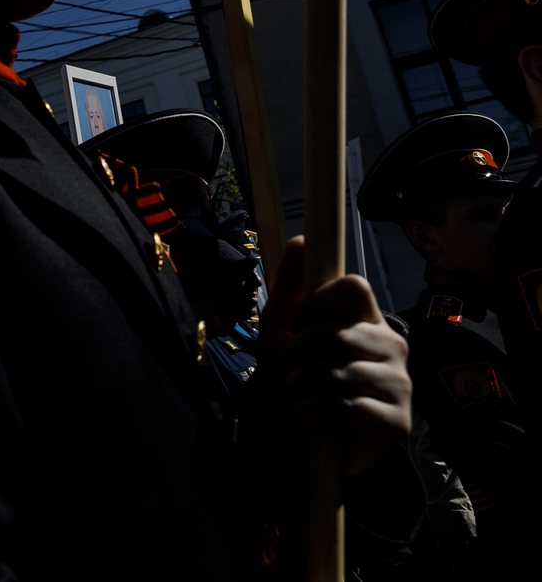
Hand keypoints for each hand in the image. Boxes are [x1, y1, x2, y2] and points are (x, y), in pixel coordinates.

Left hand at [259, 236, 411, 474]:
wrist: (301, 442)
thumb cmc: (296, 379)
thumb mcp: (283, 330)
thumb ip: (291, 285)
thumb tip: (301, 241)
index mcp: (369, 320)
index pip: (354, 288)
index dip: (317, 302)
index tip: (296, 324)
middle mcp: (393, 347)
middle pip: (335, 333)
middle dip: (294, 355)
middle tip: (285, 372)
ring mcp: (400, 385)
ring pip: (334, 372)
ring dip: (295, 387)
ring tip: (289, 397)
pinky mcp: (396, 423)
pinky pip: (342, 407)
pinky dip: (305, 412)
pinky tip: (297, 418)